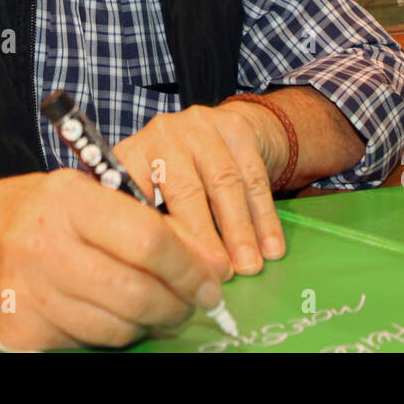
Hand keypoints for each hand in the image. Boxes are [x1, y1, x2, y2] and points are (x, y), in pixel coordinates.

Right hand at [0, 170, 221, 349]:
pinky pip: (89, 344)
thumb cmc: (29, 212)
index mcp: (67, 201)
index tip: (213, 277)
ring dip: (148, 322)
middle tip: (193, 301)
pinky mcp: (23, 333)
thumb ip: (139, 220)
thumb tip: (205, 259)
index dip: (191, 266)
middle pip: (139, 293)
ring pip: (119, 327)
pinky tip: (108, 313)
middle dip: (179, 304)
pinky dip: (110, 333)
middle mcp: (45, 247)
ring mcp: (31, 295)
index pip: (150, 240)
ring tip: (153, 305)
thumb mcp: (79, 193)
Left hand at [113, 103, 286, 280]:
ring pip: (224, 183)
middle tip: (217, 275)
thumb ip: (157, 228)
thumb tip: (168, 277)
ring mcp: (200, 126)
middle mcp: (161, 134)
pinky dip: (264, 217)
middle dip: (204, 239)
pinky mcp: (236, 126)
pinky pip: (254, 177)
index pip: (141, 196)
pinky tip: (271, 247)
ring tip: (248, 267)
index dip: (159, 239)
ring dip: (239, 231)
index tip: (176, 276)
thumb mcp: (154, 195)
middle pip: (185, 191)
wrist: (223, 131)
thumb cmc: (180, 176)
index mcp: (132, 154)